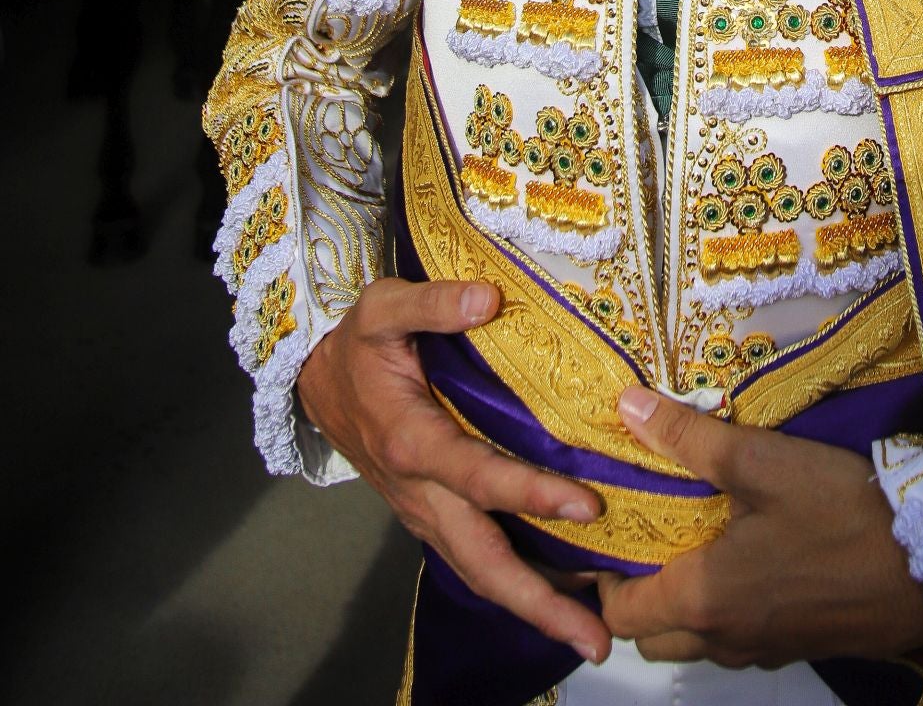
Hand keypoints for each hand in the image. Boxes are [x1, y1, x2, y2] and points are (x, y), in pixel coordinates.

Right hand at [297, 277, 610, 661]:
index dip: (528, 491)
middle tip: (594, 637)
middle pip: (480, 560)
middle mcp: (421, 492)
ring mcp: (425, 513)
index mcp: (412, 441)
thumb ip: (434, 302)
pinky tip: (565, 588)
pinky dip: (516, 582)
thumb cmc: (357, 341)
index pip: (477, 476)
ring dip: (532, 606)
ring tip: (591, 632)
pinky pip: (475, 558)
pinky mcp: (432, 516)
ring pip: (478, 571)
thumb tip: (487, 298)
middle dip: (536, 602)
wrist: (316, 379)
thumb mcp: (384, 306)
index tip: (585, 503)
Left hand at [595, 388, 922, 669]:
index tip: (608, 534)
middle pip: (652, 637)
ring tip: (691, 544)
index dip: (603, 579)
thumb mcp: (762, 462)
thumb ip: (688, 439)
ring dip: (680, 608)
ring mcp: (764, 648)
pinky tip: (746, 560)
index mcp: (704, 598)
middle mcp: (725, 638)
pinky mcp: (799, 645)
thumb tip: (625, 408)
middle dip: (636, 598)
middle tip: (644, 538)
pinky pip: (737, 641)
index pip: (622, 613)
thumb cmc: (842, 512)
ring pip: (695, 643)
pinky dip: (722, 613)